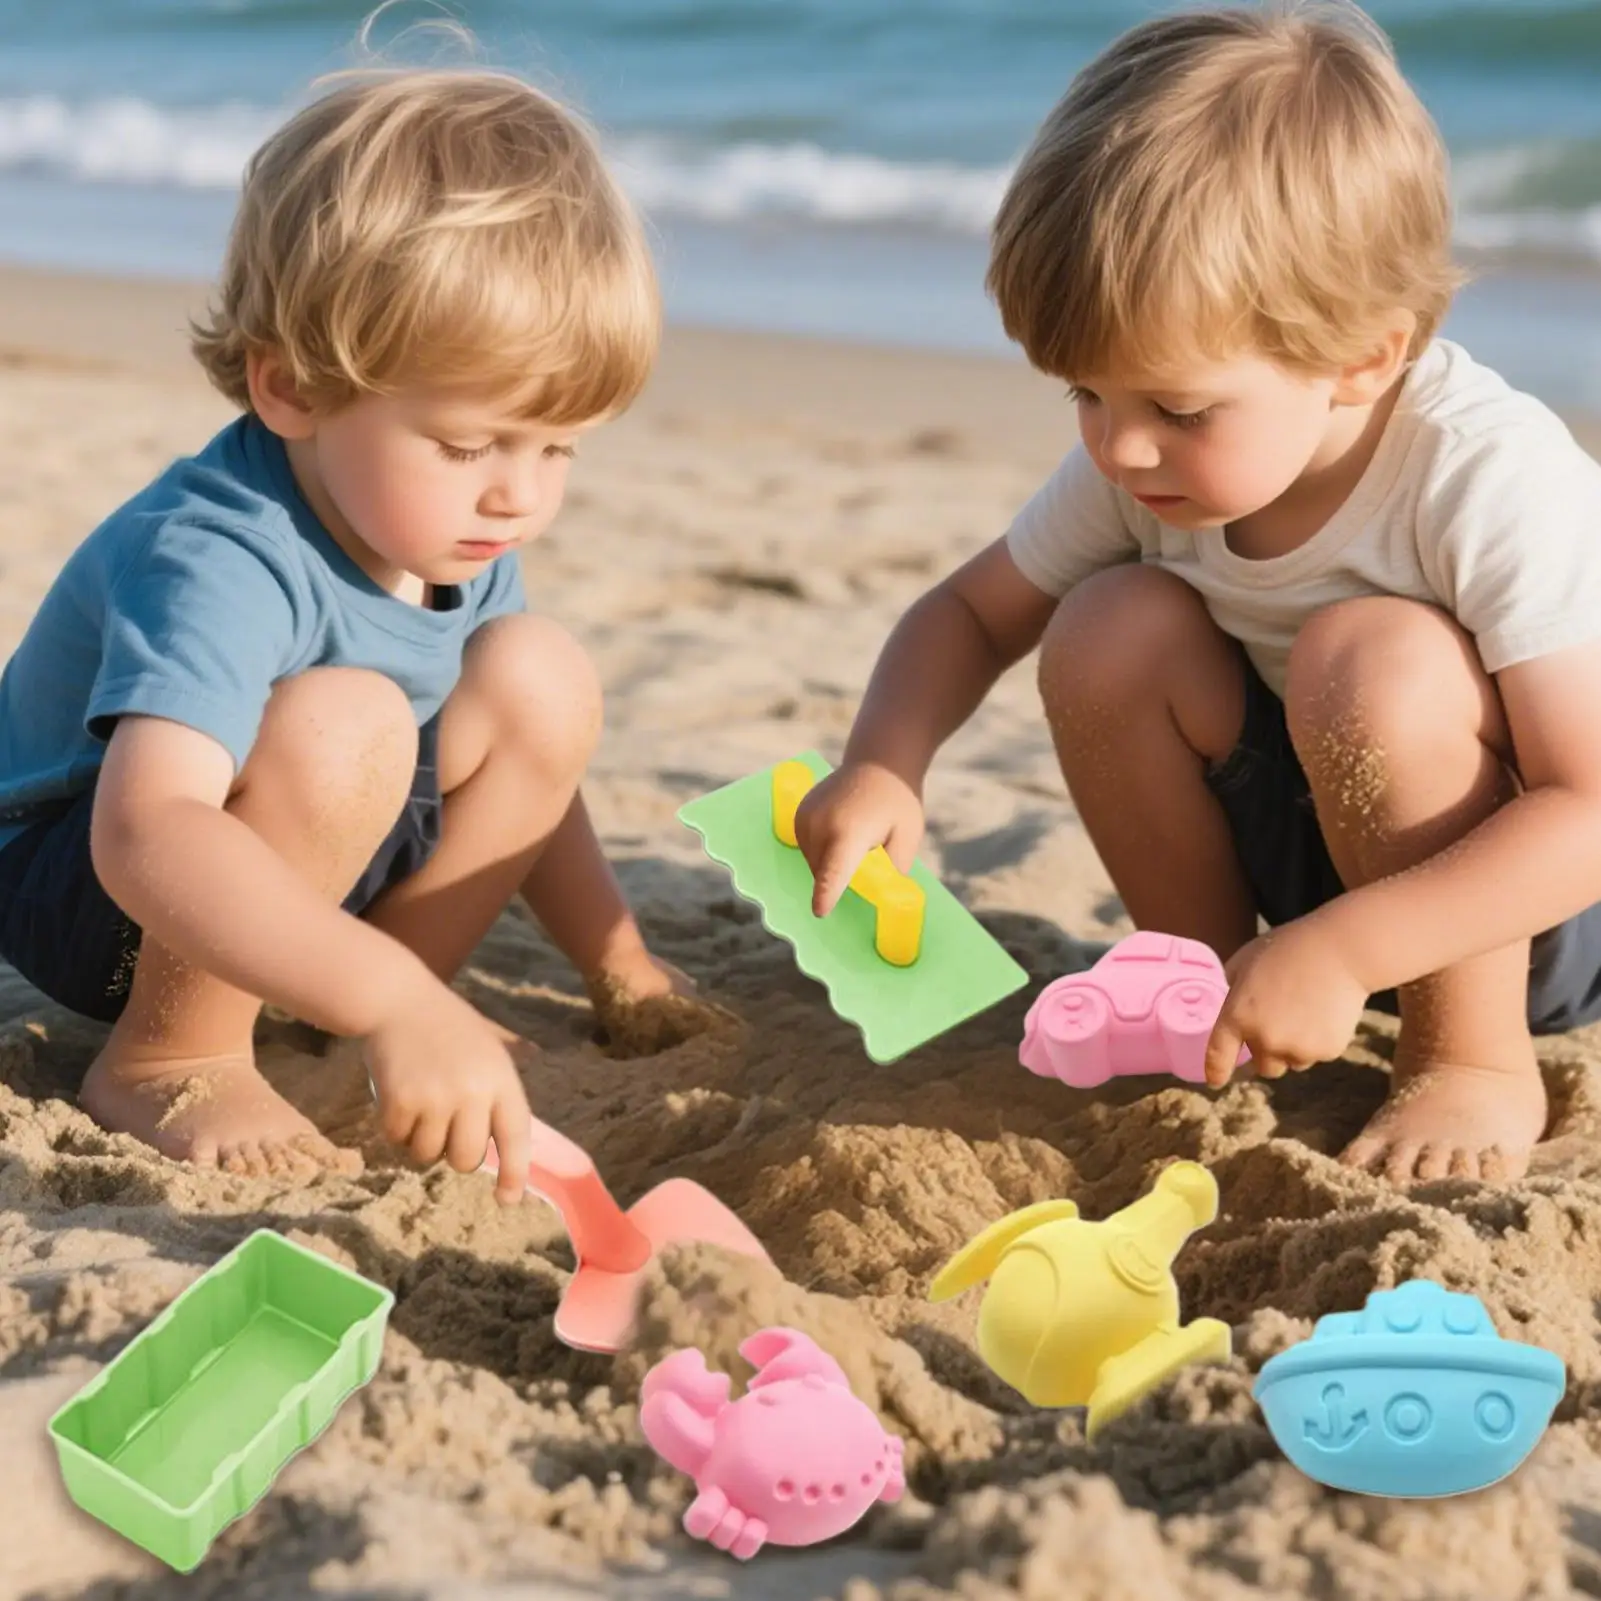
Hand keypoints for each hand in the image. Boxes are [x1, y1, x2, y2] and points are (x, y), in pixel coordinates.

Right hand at [364, 982, 533, 1204]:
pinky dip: (394, 1127)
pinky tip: (397, 1095)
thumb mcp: (490, 1041)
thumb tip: (533, 1070)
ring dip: (421, 1139)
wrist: (398, 999)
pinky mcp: (400, 1102)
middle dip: (455, 1153)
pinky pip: (397, 1140)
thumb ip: (506, 1071)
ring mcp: (435, 1098)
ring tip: (420, 1102)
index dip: (516, 1173)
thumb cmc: (448, 1023)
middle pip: (467, 1159)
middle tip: (445, 1126)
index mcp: (502, 1079)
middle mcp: (473, 1092)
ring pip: (429, 1154)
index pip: (516, 1137)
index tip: (508, 1200)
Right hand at [793, 761, 924, 916]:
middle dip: (839, 878)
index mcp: (849, 832)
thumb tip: (883, 897)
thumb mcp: (907, 839)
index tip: (820, 912)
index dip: (826, 894)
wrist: (879, 761)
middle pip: (822, 872)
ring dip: (828, 864)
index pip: (833, 871)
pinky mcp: (799, 813)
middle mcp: (820, 824)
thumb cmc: (898, 801)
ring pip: (812, 862)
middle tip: (866, 857)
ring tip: (855, 839)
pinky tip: (842, 833)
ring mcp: (805, 817)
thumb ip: (892, 871)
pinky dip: (821, 850)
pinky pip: (806, 848)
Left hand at [1204, 917, 1370, 1086]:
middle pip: (1264, 1066)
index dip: (1216, 1071)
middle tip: (1281, 1022)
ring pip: (1292, 1062)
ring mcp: (1297, 1049)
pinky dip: (1319, 1041)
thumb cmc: (1287, 949)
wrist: (1339, 951)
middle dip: (1268, 1051)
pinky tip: (1324, 1013)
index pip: (1218, 1055)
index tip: (1215, 1082)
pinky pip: (1317, 1055)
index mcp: (1238, 1016)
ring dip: (1295, 1047)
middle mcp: (1264, 1040)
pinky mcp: (1327, 1052)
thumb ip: (1232, 988)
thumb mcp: (1244, 961)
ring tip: (1306, 1012)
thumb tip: (1233, 1003)